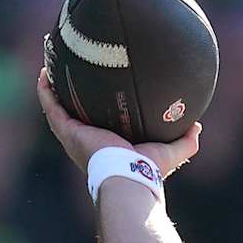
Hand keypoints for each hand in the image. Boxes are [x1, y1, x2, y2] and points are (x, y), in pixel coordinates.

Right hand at [36, 69, 200, 178]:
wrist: (130, 177)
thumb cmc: (149, 171)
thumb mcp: (171, 152)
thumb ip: (186, 141)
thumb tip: (197, 126)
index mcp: (106, 145)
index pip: (97, 124)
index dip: (94, 108)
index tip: (96, 90)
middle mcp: (86, 140)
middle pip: (73, 113)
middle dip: (69, 94)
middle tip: (68, 72)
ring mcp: (74, 135)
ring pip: (56, 107)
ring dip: (51, 87)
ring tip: (50, 65)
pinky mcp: (67, 130)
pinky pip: (50, 106)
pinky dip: (45, 90)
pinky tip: (45, 72)